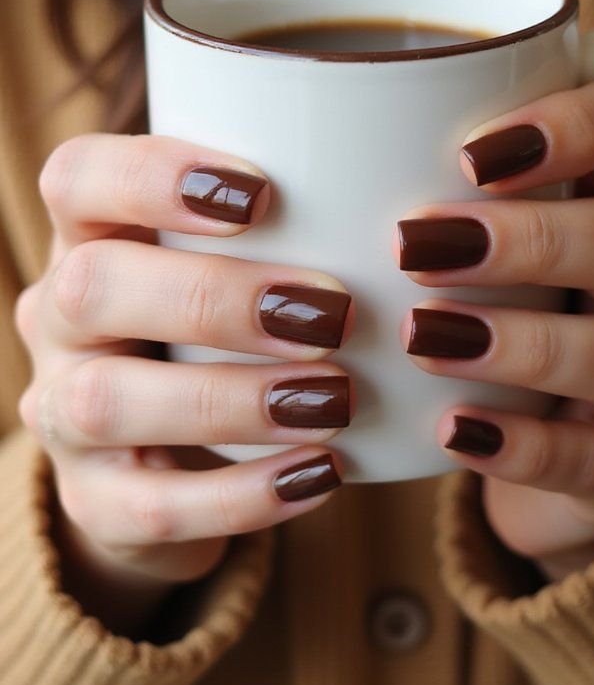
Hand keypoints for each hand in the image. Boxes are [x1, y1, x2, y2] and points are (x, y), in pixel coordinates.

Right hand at [15, 134, 353, 632]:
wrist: (175, 457)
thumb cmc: (231, 324)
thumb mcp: (246, 261)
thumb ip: (302, 221)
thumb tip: (446, 187)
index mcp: (90, 232)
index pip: (77, 178)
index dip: (155, 176)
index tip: (263, 192)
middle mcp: (56, 316)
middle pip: (92, 287)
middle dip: (215, 298)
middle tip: (331, 313)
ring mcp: (62, 415)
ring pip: (108, 402)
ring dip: (232, 398)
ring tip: (335, 399)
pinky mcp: (92, 504)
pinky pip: (149, 507)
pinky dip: (243, 495)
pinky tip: (324, 476)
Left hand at [396, 74, 593, 581]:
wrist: (536, 452)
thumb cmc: (474, 312)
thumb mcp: (453, 239)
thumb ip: (399, 183)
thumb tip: (247, 131)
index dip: (576, 126)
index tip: (469, 153)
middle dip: (530, 238)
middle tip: (414, 246)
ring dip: (522, 343)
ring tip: (420, 338)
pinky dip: (521, 444)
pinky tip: (450, 433)